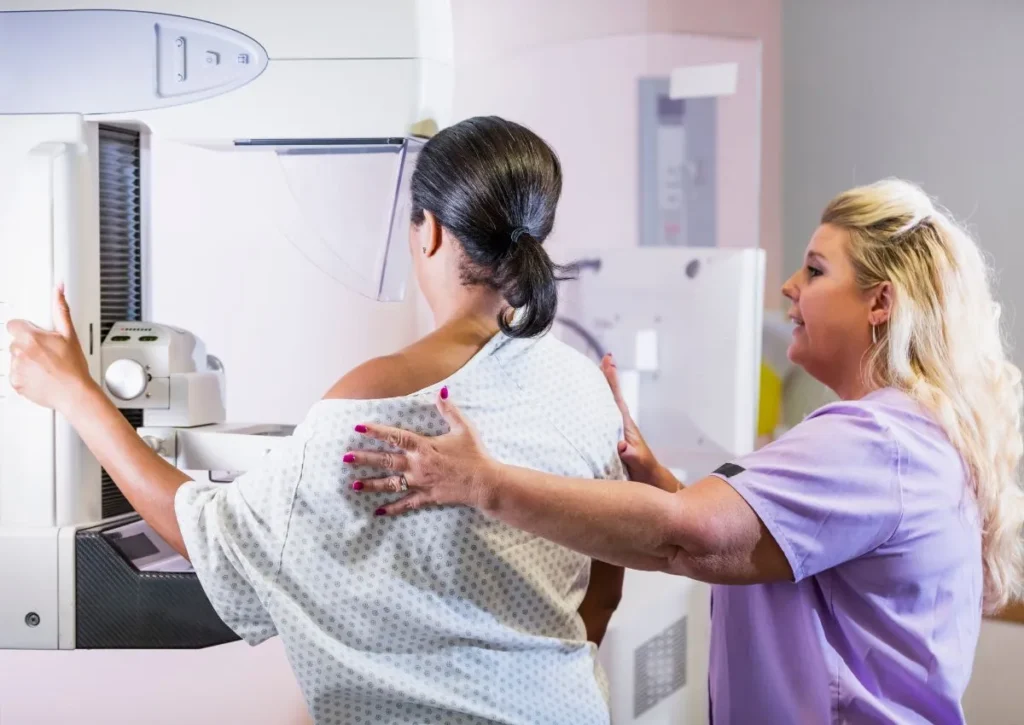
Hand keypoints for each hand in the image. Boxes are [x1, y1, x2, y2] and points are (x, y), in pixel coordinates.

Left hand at [7, 284, 95, 411]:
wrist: (74, 394)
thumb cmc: (74, 367)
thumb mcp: (70, 335)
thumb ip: (61, 310)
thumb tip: (58, 290)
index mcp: (30, 337)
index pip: (13, 325)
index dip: (24, 329)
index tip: (34, 335)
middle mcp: (19, 352)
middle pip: (15, 343)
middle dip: (27, 346)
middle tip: (45, 353)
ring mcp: (16, 368)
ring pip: (15, 359)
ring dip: (26, 361)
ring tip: (45, 366)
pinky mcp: (16, 382)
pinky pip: (15, 375)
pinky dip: (25, 376)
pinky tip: (40, 376)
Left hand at [343, 387, 498, 515]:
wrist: (484, 482)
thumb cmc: (475, 454)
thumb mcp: (463, 428)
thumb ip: (449, 410)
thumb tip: (441, 391)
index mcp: (424, 447)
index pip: (395, 437)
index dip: (376, 431)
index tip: (358, 428)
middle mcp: (418, 465)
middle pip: (386, 461)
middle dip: (364, 459)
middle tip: (346, 457)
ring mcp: (421, 482)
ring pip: (391, 484)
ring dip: (371, 484)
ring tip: (354, 485)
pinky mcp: (427, 497)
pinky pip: (406, 503)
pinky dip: (392, 508)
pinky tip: (378, 511)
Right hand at [601, 354, 677, 491]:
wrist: (651, 482)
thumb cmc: (645, 472)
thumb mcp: (638, 464)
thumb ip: (631, 455)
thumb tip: (622, 447)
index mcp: (626, 426)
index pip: (617, 398)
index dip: (612, 379)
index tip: (609, 360)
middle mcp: (621, 425)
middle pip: (612, 396)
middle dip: (608, 378)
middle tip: (605, 358)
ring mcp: (617, 431)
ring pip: (607, 406)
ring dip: (602, 390)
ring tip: (594, 374)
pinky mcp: (612, 439)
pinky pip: (601, 419)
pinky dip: (595, 409)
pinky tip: (587, 406)